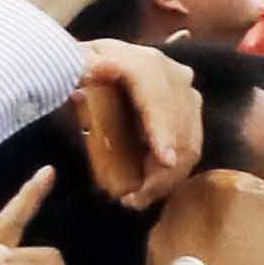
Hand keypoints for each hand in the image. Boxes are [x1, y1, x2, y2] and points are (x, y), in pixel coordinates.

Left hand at [69, 46, 205, 209]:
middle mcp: (174, 76)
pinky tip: (148, 188)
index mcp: (146, 64)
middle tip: (133, 200)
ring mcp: (185, 93)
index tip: (166, 161)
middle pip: (180, 128)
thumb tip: (103, 69)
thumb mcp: (73, 65)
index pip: (159, 100)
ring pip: (190, 141)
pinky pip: (189, 146)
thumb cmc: (79, 68)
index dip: (164, 130)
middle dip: (163, 170)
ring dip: (168, 177)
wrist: (92, 64)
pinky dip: (172, 172)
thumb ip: (81, 68)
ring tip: (137, 200)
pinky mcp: (189, 110)